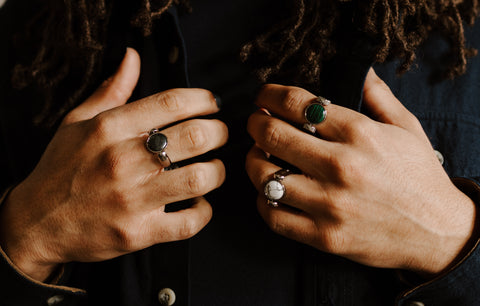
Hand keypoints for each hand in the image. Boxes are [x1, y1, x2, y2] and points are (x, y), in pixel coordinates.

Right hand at [0, 48, 226, 280]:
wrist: (36, 223)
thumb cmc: (61, 168)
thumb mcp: (77, 122)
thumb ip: (111, 90)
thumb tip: (133, 57)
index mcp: (109, 128)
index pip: (172, 102)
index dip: (203, 99)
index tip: (213, 103)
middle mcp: (122, 161)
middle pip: (194, 136)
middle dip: (219, 132)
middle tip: (219, 134)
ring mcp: (131, 200)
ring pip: (198, 179)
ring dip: (217, 172)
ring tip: (213, 168)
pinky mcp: (137, 234)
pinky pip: (188, 223)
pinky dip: (203, 212)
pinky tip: (199, 202)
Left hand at [246, 69, 475, 275]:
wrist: (438, 233)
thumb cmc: (420, 178)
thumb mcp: (406, 128)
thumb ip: (378, 96)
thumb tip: (358, 70)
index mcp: (359, 134)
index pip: (298, 104)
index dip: (270, 95)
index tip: (264, 97)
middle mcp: (340, 167)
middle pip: (272, 135)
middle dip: (255, 123)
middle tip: (256, 122)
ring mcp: (329, 205)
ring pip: (264, 177)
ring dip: (253, 161)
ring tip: (259, 155)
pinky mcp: (323, 236)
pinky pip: (273, 217)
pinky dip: (263, 201)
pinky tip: (270, 191)